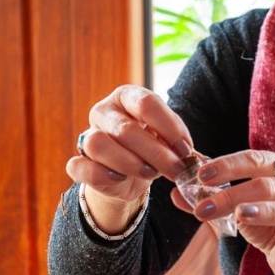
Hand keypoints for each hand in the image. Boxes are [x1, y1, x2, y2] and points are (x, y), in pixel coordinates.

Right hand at [68, 85, 193, 233]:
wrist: (128, 174)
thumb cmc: (151, 149)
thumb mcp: (168, 142)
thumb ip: (180, 146)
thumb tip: (196, 159)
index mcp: (127, 96)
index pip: (146, 103)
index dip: (169, 128)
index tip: (186, 149)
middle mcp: (103, 111)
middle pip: (126, 128)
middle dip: (156, 152)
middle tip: (177, 170)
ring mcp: (86, 135)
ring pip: (98, 144)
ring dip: (130, 162)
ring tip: (150, 174)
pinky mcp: (78, 162)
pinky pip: (80, 166)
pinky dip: (101, 174)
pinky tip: (120, 178)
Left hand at [173, 150, 274, 274]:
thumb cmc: (270, 227)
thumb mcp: (240, 210)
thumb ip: (212, 199)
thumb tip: (176, 189)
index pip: (254, 160)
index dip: (227, 166)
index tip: (201, 176)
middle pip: (266, 183)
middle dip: (231, 194)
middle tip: (203, 208)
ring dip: (264, 211)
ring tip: (240, 215)